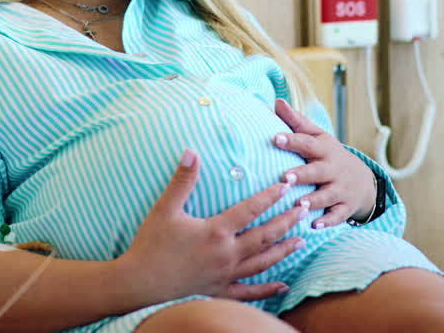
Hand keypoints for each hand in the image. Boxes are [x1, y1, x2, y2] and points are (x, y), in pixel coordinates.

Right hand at [117, 149, 306, 304]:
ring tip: (302, 239)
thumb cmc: (151, 245)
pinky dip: (267, 290)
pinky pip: (249, 292)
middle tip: (304, 209)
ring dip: (284, 250)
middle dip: (287, 221)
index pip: (249, 210)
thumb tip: (191, 151)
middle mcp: (226, 254)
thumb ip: (182, 180)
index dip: (269, 196)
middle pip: (265, 235)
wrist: (139, 283)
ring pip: (263, 262)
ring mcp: (225, 275)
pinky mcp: (220, 290)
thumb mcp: (165, 209)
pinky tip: (282, 286)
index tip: (285, 186)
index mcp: (215, 231)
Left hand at [273, 98, 376, 228]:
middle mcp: (333, 169)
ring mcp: (340, 189)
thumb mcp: (318, 137)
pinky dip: (327, 222)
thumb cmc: (329, 156)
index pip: (307, 143)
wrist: (364, 180)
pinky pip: (337, 216)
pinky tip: (314, 226)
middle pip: (318, 171)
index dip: (292, 140)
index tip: (276, 138)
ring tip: (299, 204)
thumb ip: (297, 122)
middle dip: (303, 174)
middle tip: (286, 177)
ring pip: (327, 195)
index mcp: (324, 150)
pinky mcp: (345, 207)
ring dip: (314, 200)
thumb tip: (276, 101)